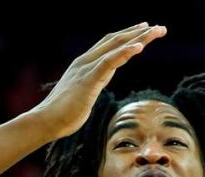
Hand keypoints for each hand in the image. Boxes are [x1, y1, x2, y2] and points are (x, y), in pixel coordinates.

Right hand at [30, 23, 165, 138]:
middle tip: (159, 28)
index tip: (144, 31)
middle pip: (115, 41)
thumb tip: (97, 86)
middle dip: (138, 32)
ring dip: (138, 37)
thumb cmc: (61, 115)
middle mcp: (85, 62)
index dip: (127, 37)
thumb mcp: (81, 96)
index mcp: (84, 66)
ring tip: (157, 31)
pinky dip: (125, 52)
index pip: (109, 46)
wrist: (45, 122)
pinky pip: (110, 62)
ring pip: (116, 47)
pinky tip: (140, 46)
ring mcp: (86, 69)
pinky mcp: (88, 80)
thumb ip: (91, 86)